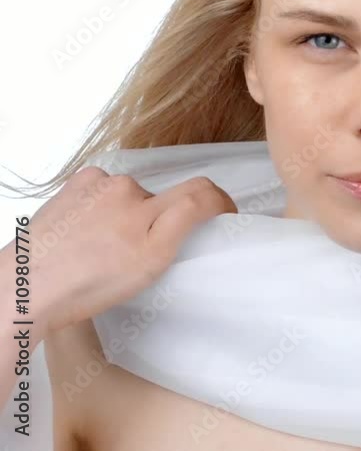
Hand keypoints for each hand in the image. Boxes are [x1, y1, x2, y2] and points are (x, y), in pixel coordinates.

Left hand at [7, 166, 236, 338]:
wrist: (24, 288)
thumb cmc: (84, 284)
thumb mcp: (150, 261)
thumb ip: (184, 219)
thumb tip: (208, 197)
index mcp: (147, 208)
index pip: (200, 192)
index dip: (220, 202)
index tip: (224, 215)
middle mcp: (123, 187)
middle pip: (161, 197)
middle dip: (159, 221)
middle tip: (139, 256)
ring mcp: (93, 185)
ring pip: (130, 196)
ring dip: (128, 216)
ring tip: (106, 250)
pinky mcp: (71, 188)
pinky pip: (103, 192)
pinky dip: (104, 209)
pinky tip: (88, 235)